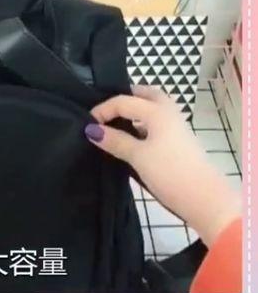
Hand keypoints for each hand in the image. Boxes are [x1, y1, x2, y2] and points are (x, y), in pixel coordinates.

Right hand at [85, 86, 240, 246]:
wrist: (204, 198)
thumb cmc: (170, 173)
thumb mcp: (138, 156)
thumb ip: (115, 140)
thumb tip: (92, 130)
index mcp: (158, 111)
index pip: (124, 100)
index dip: (103, 110)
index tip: (87, 125)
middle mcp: (168, 112)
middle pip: (145, 95)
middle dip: (125, 99)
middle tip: (107, 112)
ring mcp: (176, 127)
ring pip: (153, 109)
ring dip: (136, 112)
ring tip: (116, 125)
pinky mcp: (179, 142)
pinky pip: (157, 124)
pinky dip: (143, 125)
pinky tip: (132, 141)